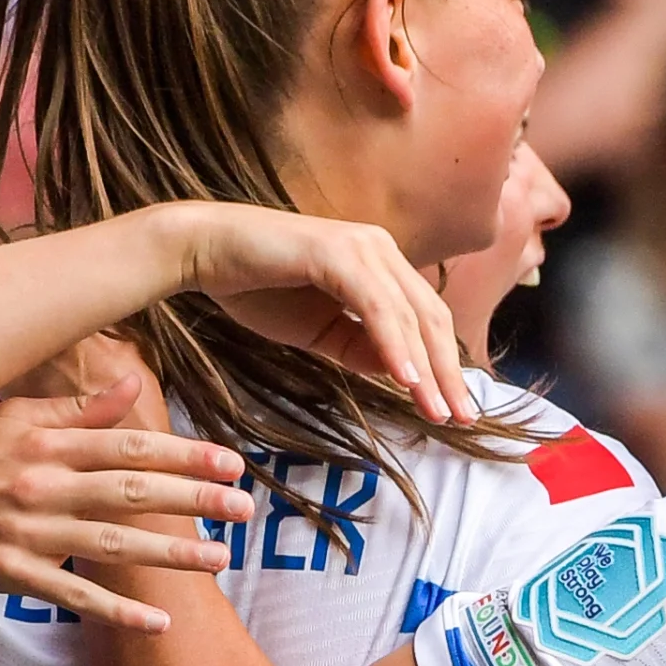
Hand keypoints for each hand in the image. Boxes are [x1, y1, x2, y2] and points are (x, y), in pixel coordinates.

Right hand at [0, 374, 250, 630]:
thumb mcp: (13, 420)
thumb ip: (75, 409)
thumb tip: (130, 384)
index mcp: (46, 444)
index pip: (127, 445)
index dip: (182, 453)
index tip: (229, 461)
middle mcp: (41, 485)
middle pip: (129, 491)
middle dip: (192, 498)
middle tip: (244, 507)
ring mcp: (27, 532)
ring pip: (110, 544)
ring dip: (169, 554)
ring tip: (219, 560)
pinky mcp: (11, 572)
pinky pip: (72, 594)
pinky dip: (116, 611)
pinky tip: (158, 624)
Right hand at [160, 204, 473, 425]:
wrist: (203, 253)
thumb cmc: (257, 287)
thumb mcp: (319, 330)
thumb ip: (359, 347)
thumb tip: (401, 375)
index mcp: (379, 265)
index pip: (425, 320)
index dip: (444, 366)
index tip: (456, 409)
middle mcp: (379, 249)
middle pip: (429, 318)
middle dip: (447, 372)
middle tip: (462, 418)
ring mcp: (360, 246)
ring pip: (407, 314)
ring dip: (426, 366)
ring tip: (436, 409)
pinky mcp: (336, 252)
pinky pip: (375, 305)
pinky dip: (393, 343)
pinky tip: (405, 378)